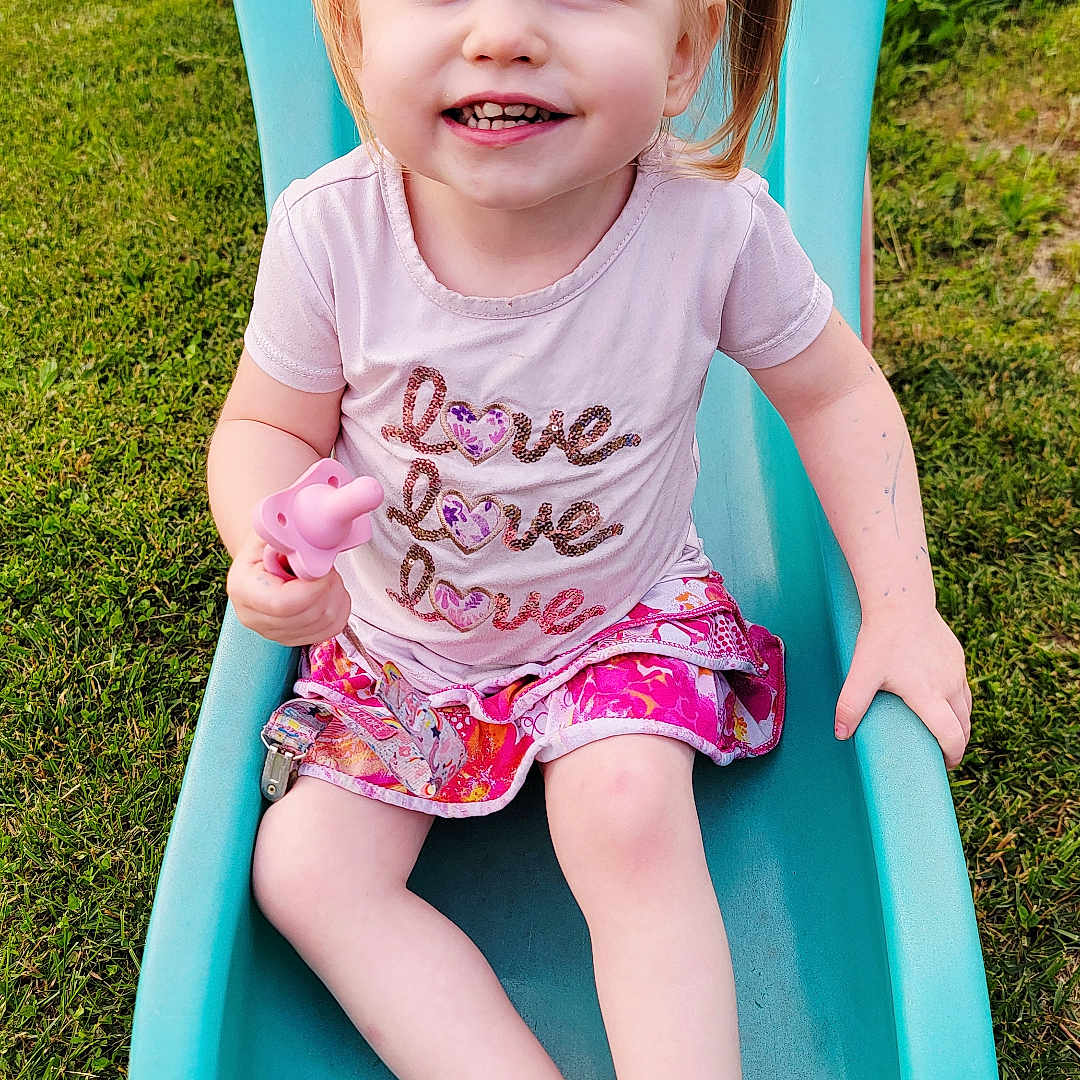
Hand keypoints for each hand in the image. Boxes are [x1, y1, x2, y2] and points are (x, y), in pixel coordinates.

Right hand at [226, 529, 351, 646]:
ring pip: (324, 623)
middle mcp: (254, 617)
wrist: (264, 556)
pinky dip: (340, 609)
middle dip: (328, 587)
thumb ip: (289, 534)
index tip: (323, 567)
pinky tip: (328, 591)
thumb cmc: (269, 543)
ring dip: (336, 595)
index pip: (283, 603)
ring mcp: (274, 632)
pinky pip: (331, 630)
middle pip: (308, 615)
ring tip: (324, 576)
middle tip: (325, 566)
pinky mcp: (294, 639)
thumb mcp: (274, 528)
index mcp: (243, 589)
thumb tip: (311, 537)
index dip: (313, 586)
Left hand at [834, 606, 972, 767]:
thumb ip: (851, 705)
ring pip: (966, 706)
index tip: (945, 766)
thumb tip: (840, 734)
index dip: (951, 754)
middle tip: (945, 756)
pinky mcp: (956, 657)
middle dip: (958, 744)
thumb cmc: (881, 639)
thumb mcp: (862, 673)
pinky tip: (946, 702)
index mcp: (928, 694)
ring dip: (961, 724)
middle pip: (964, 724)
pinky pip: (963, 687)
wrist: (901, 602)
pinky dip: (959, 702)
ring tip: (947, 733)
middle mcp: (948, 685)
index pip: (950, 734)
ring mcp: (956, 670)